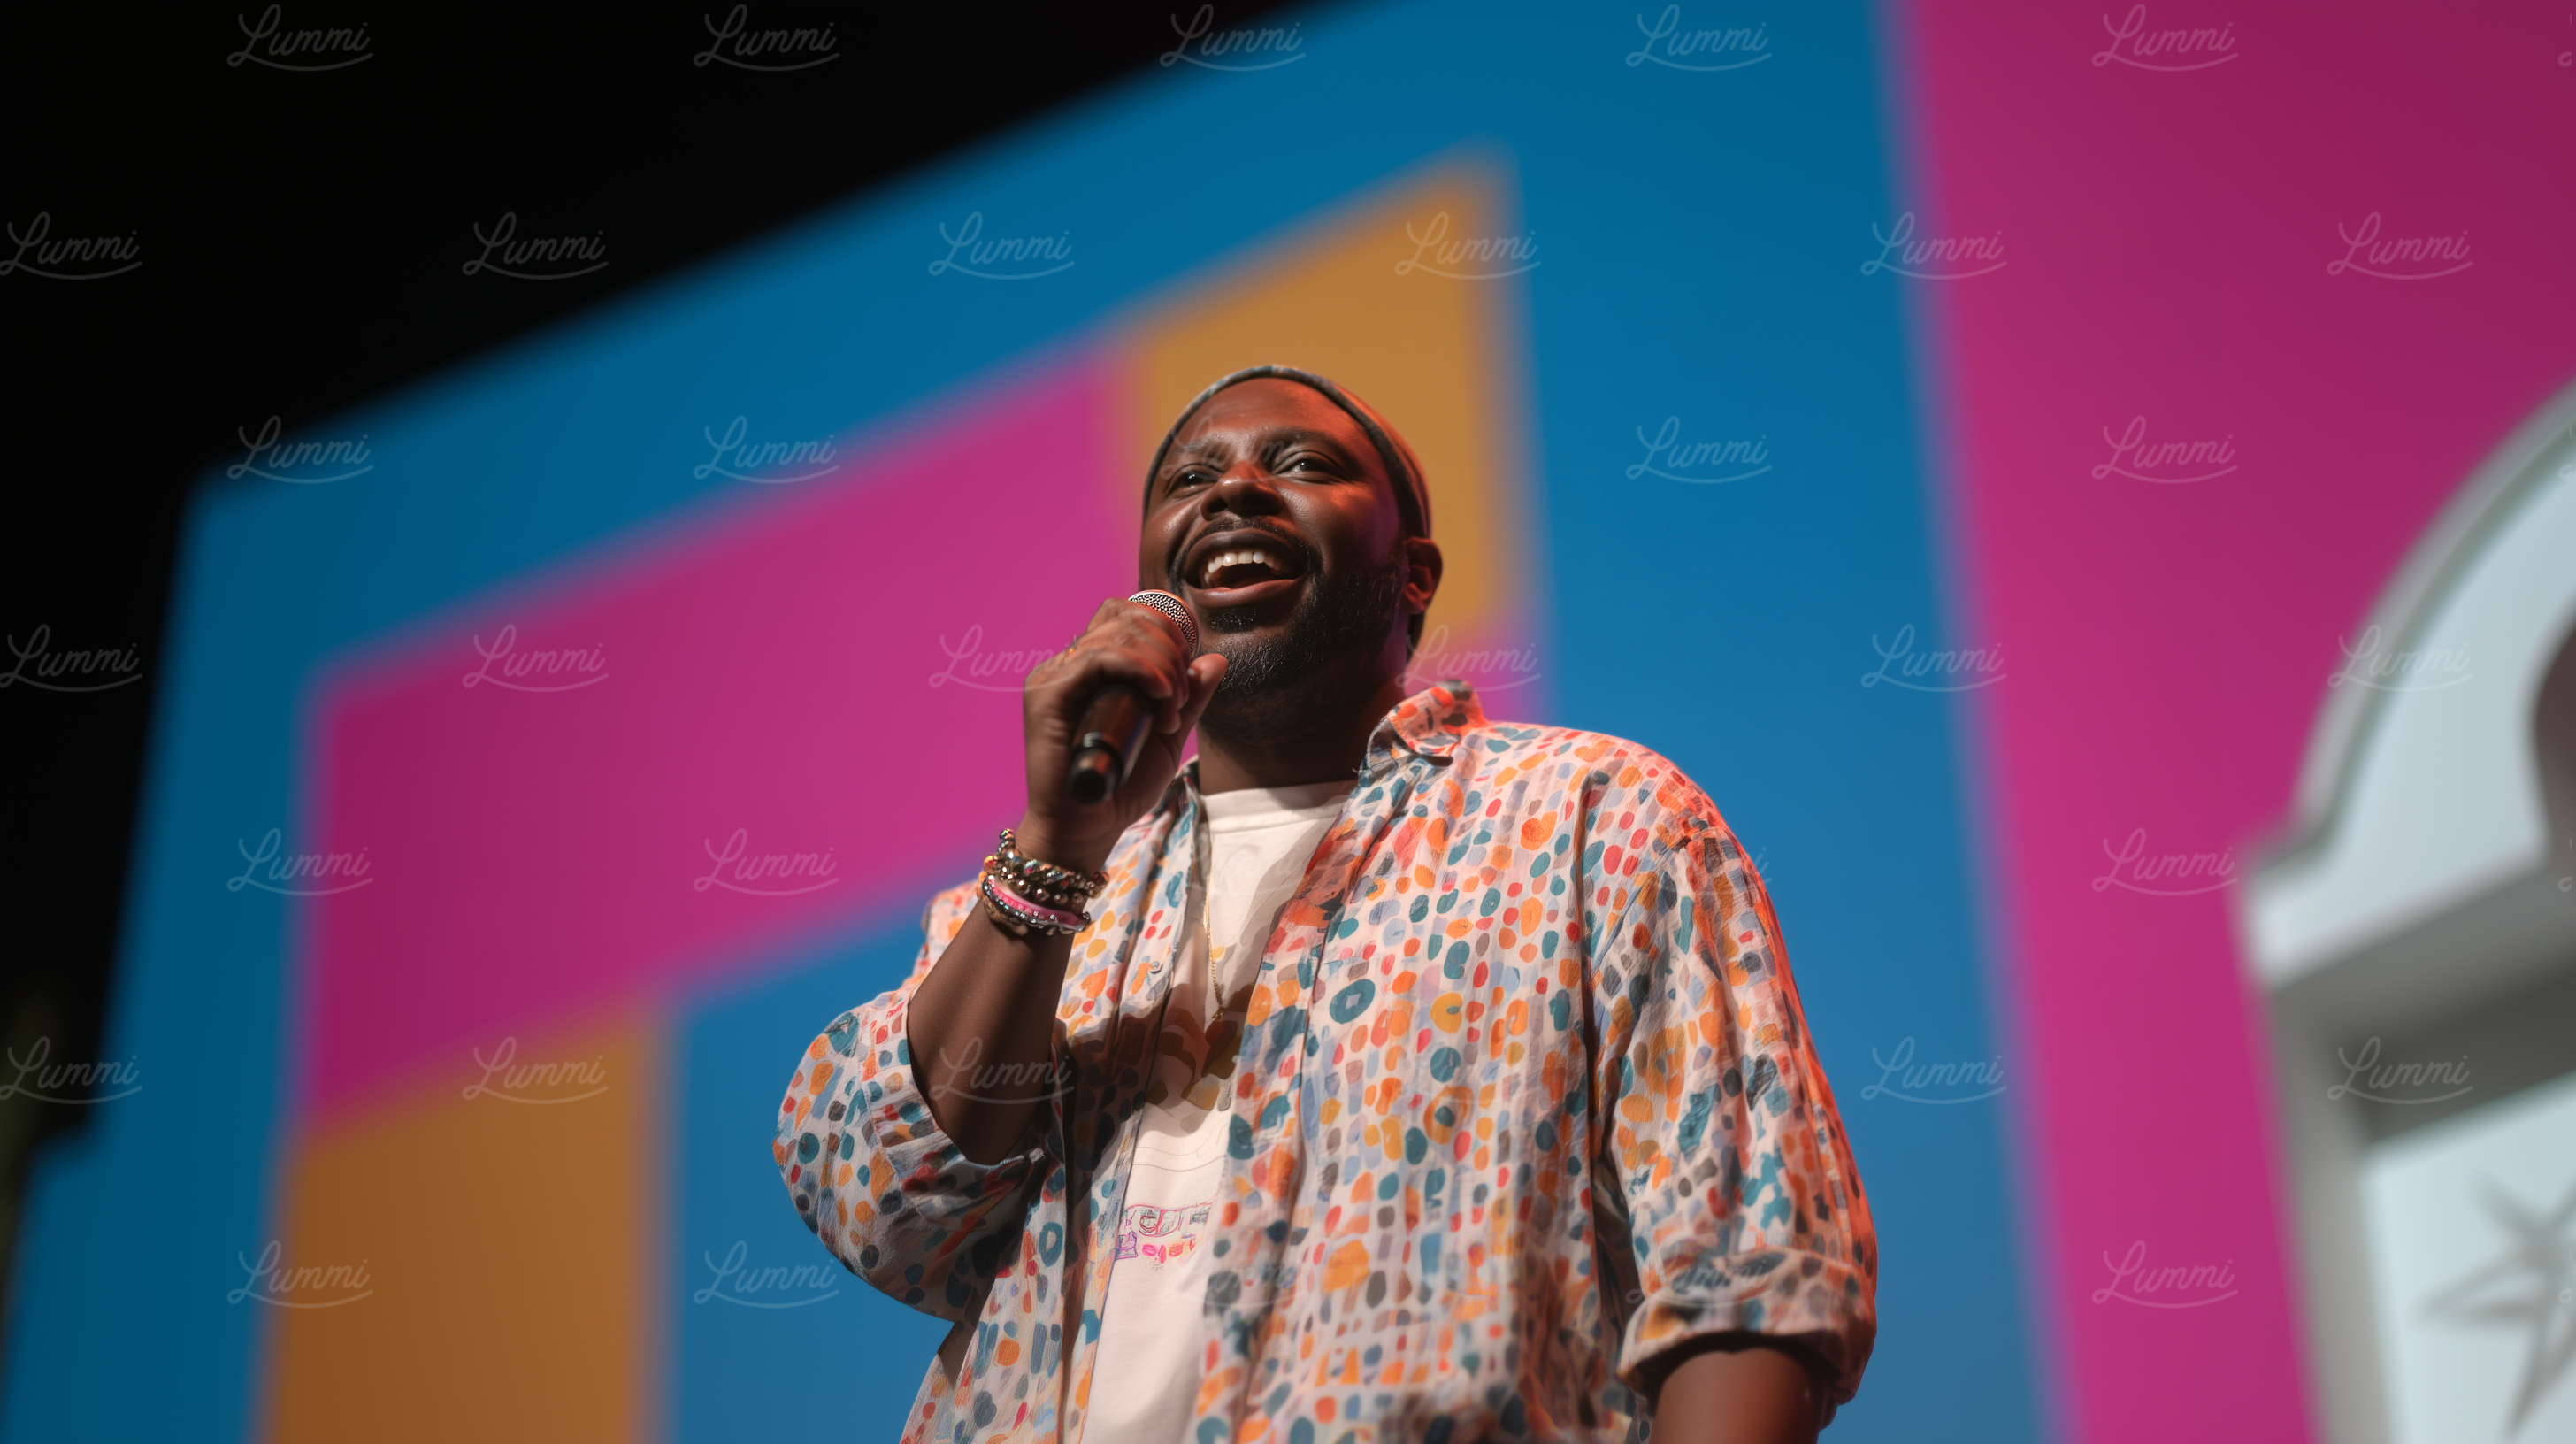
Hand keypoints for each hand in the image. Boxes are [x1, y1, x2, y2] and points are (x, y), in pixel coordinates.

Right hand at [1014, 597, 1226, 871]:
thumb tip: (1215, 659)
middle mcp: (1069, 666)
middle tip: (1180, 698)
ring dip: (1161, 664)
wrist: (1087, 831)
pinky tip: (1161, 694)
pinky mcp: (1048, 695)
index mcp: (1092, 669)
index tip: (1187, 674)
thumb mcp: (1167, 737)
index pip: (1126, 618)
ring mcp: (1056, 678)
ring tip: (1171, 707)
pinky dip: (1140, 668)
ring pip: (1118, 633)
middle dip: (1170, 649)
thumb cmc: (1121, 787)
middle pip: (1126, 618)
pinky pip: (1099, 658)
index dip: (1166, 631)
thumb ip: (1188, 699)